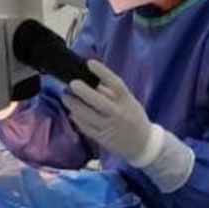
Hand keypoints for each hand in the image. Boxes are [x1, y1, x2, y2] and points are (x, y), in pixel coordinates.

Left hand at [63, 61, 195, 192]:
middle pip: (99, 102)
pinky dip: (77, 119)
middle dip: (83, 92)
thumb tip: (92, 80)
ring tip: (66, 97)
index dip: (102, 72)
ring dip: (74, 105)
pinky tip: (72, 112)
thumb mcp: (128, 102)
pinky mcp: (102, 138)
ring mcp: (110, 128)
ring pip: (88, 116)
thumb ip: (111, 93)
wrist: (142, 144)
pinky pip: (86, 128)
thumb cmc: (134, 118)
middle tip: (71, 83)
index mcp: (127, 101)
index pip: (116, 84)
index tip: (90, 63)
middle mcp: (118, 114)